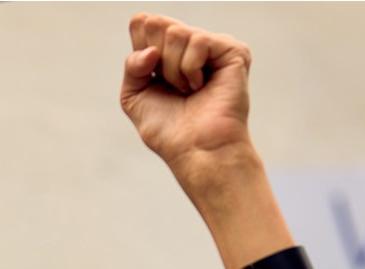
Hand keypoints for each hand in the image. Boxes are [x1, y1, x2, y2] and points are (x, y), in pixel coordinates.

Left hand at [120, 14, 255, 187]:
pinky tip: (201, 86)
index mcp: (168, 51)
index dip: (140, 47)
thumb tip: (151, 49)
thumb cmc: (168, 129)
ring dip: (173, 70)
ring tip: (188, 90)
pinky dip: (190, 69)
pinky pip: (197, 41)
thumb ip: (132, 65)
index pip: (143, 22)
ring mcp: (213, 46)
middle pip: (156, 23)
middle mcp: (190, 44)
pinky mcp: (232, 50)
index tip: (151, 75)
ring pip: (175, 31)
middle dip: (156, 61)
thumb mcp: (134, 95)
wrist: (194, 150)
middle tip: (171, 86)